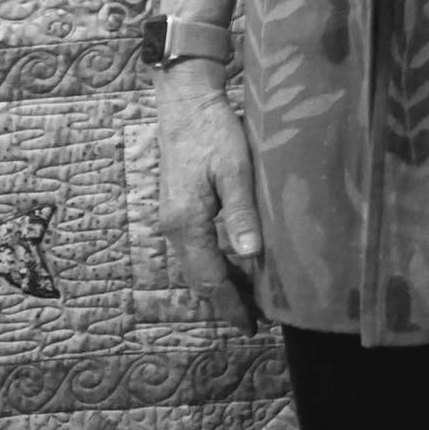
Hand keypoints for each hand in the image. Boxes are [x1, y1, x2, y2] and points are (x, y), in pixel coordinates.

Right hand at [156, 65, 262, 331]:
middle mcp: (174, 227)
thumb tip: (251, 256)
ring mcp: (173, 218)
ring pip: (195, 266)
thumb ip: (242, 213)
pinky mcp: (178, 208)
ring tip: (250, 298)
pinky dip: (213, 264)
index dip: (230, 304)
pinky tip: (234, 263)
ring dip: (219, 284)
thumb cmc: (213, 131)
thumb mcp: (235, 169)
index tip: (251, 326)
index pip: (209, 279)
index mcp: (187, 223)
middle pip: (198, 279)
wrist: (184, 103)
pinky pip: (195, 249)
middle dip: (225, 302)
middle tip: (255, 320)